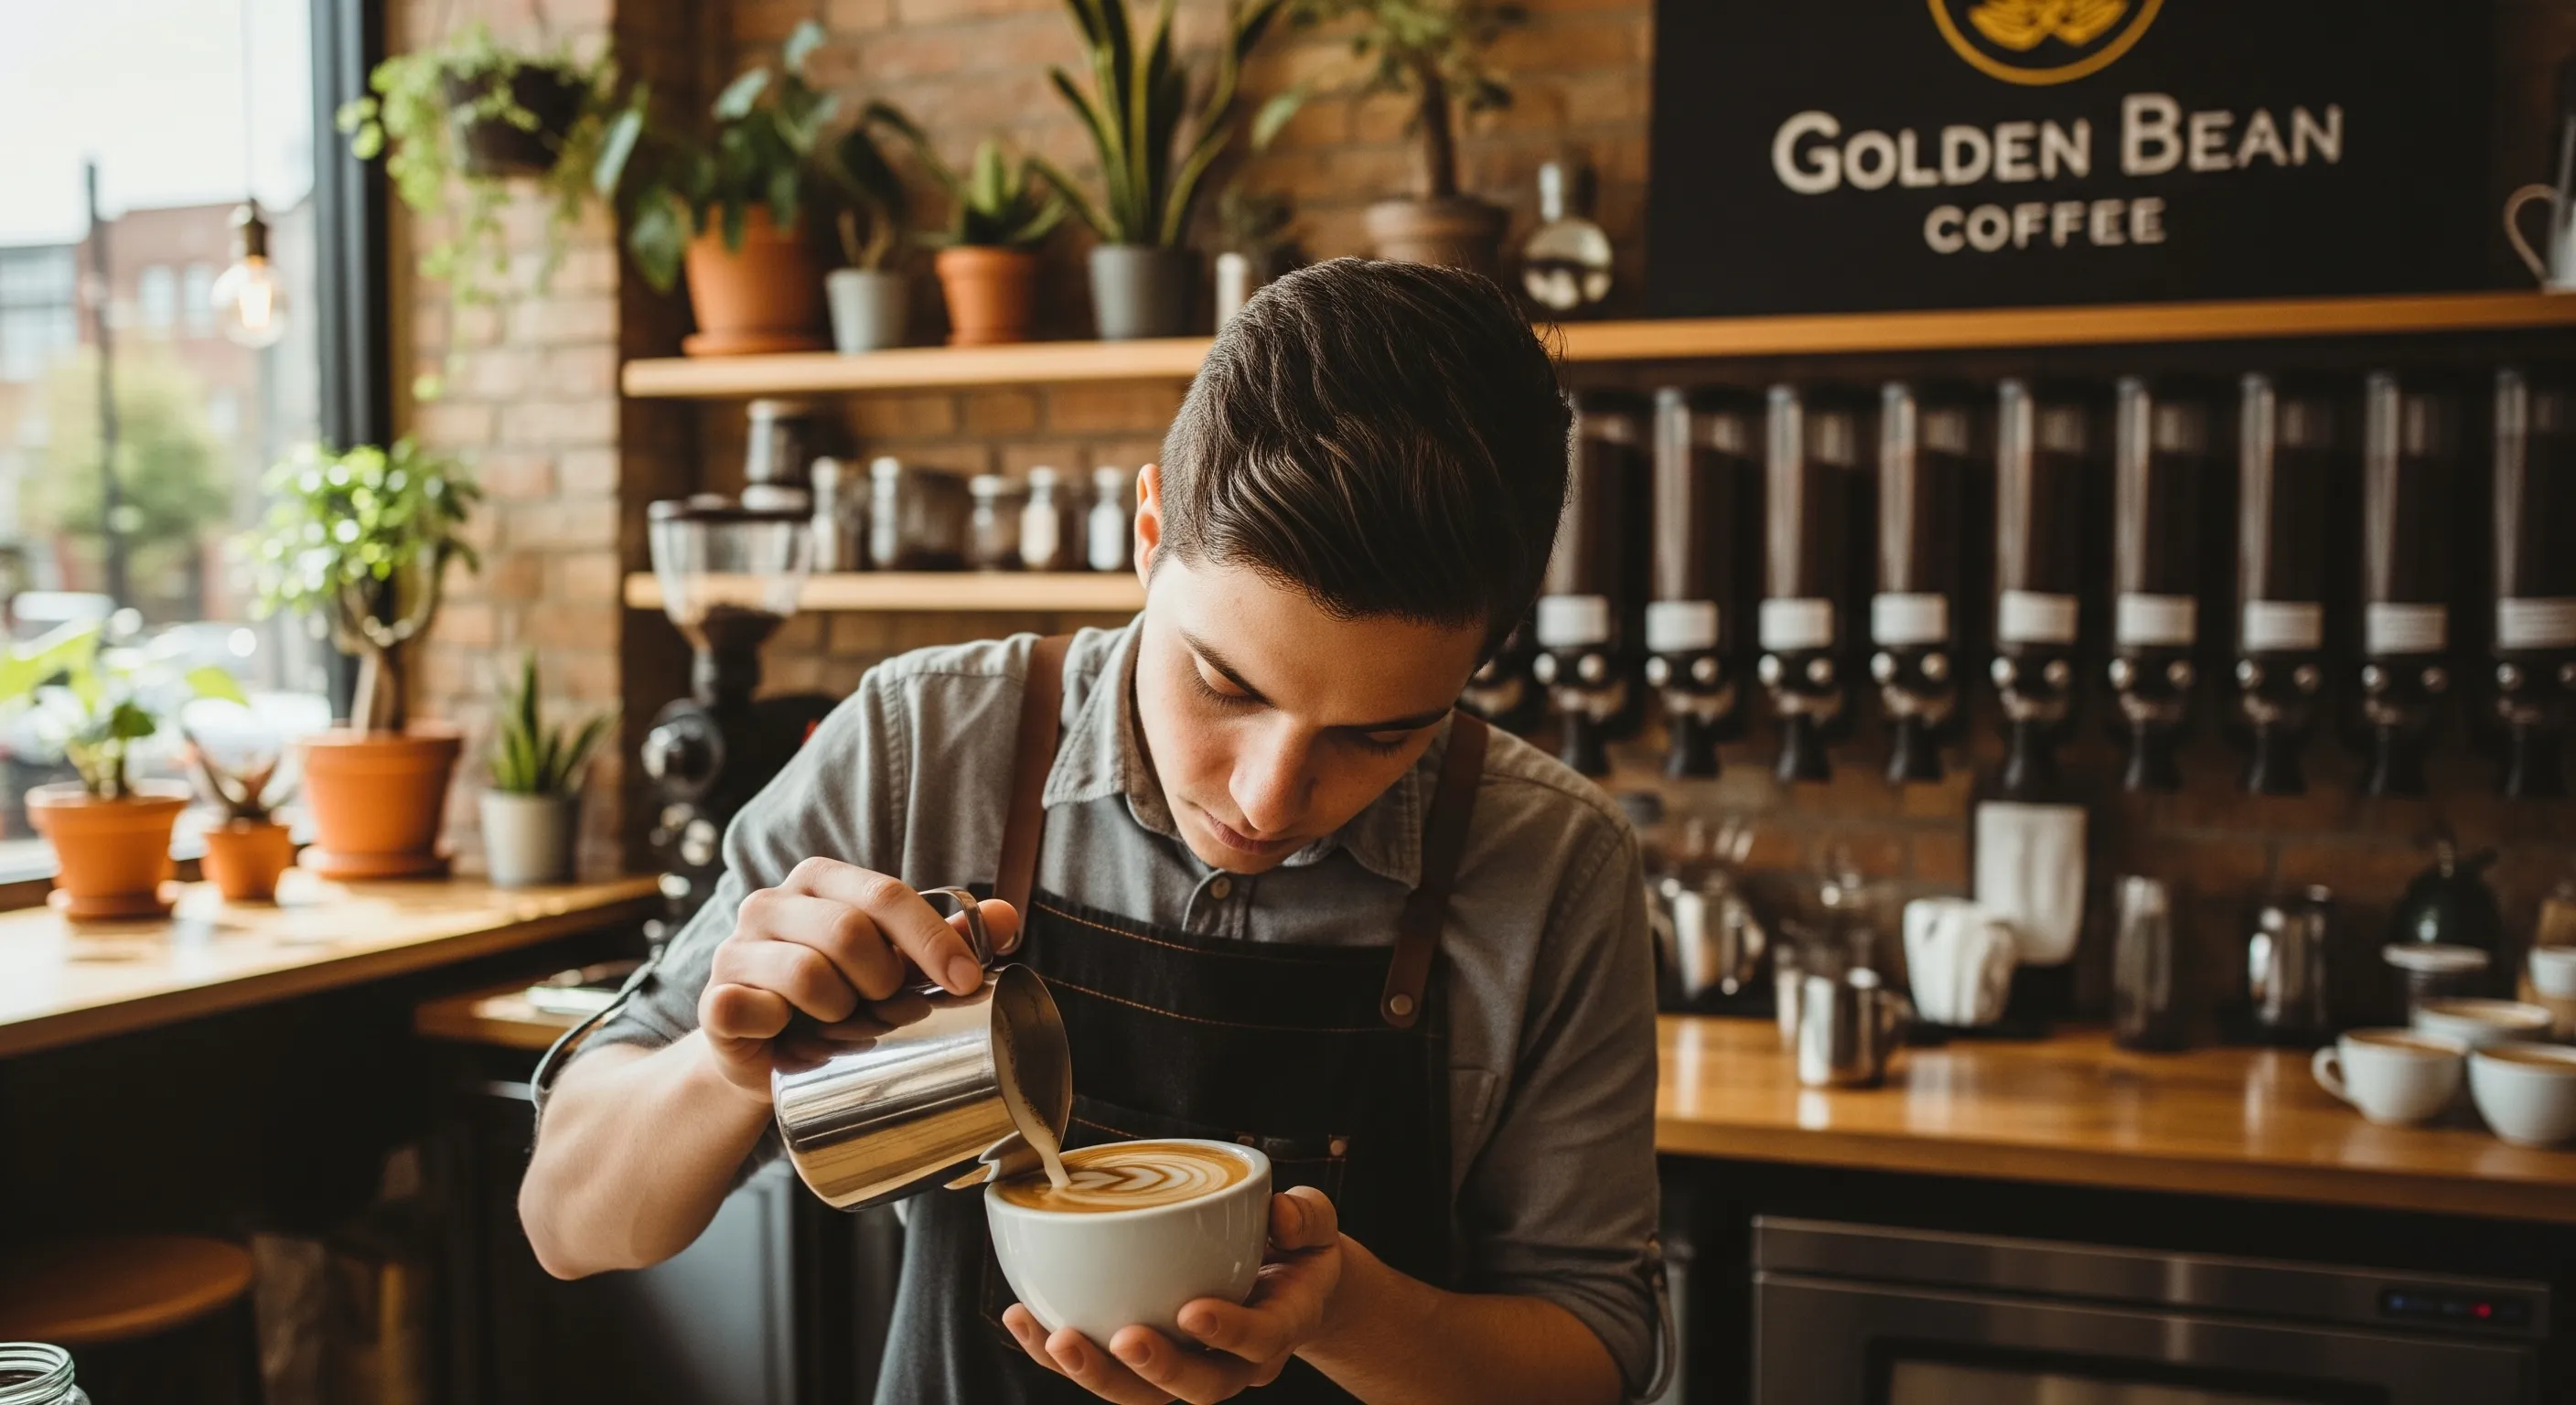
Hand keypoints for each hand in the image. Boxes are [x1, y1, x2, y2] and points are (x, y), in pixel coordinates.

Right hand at [696, 858, 1019, 1098]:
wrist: (768, 1055)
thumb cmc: (840, 998)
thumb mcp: (896, 965)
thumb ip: (948, 938)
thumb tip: (1009, 917)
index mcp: (821, 881)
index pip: (886, 894)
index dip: (932, 940)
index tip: (964, 982)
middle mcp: (771, 903)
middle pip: (848, 933)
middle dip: (883, 982)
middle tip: (886, 1009)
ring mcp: (736, 949)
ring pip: (807, 974)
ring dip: (839, 1012)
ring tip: (840, 1025)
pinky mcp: (715, 997)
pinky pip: (750, 1008)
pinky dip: (781, 1028)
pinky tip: (788, 1035)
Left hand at [1001, 1186, 1345, 1403]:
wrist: (1289, 1288)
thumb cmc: (1296, 1251)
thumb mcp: (1314, 1226)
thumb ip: (1304, 1218)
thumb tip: (1279, 1216)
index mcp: (1278, 1327)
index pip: (1259, 1341)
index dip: (1228, 1331)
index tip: (1193, 1309)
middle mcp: (1234, 1362)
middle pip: (1198, 1387)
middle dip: (1156, 1370)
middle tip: (1121, 1339)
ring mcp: (1189, 1367)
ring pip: (1144, 1394)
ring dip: (1095, 1373)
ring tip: (1054, 1338)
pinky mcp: (1148, 1362)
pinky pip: (1104, 1369)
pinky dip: (1058, 1354)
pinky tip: (1022, 1319)